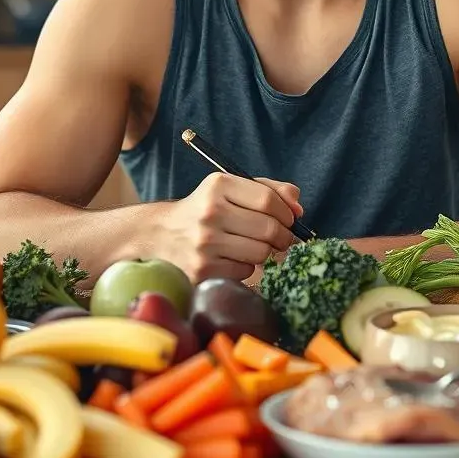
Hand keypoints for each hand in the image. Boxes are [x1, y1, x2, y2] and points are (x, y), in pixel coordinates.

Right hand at [159, 172, 302, 281]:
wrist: (160, 234)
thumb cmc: (206, 210)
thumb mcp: (230, 189)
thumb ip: (269, 190)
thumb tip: (298, 209)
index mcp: (219, 185)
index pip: (269, 200)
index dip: (286, 213)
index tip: (288, 220)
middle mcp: (210, 212)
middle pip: (269, 229)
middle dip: (282, 236)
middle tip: (278, 238)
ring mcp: (205, 243)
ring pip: (260, 253)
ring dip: (263, 253)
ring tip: (251, 247)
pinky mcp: (202, 270)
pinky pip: (244, 272)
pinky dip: (245, 267)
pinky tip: (231, 258)